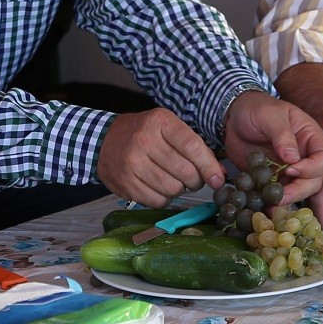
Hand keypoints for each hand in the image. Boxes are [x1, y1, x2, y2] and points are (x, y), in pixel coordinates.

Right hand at [97, 108, 223, 206]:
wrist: (104, 141)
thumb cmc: (144, 134)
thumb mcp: (167, 128)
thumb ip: (194, 147)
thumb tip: (218, 175)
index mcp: (159, 122)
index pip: (192, 146)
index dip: (209, 166)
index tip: (218, 180)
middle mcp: (144, 141)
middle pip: (185, 171)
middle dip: (195, 180)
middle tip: (191, 178)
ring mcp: (132, 163)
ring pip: (173, 189)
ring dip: (179, 189)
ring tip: (173, 180)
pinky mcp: (125, 183)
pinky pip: (157, 201)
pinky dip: (164, 198)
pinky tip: (159, 187)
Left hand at [222, 92, 322, 210]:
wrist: (234, 115)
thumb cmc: (257, 108)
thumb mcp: (270, 115)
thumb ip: (282, 134)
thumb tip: (292, 159)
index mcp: (311, 137)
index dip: (314, 168)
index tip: (291, 168)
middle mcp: (305, 155)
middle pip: (316, 180)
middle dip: (300, 190)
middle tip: (280, 196)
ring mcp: (290, 169)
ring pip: (300, 191)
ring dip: (288, 199)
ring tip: (271, 205)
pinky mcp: (274, 178)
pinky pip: (279, 194)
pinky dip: (273, 201)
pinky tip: (263, 204)